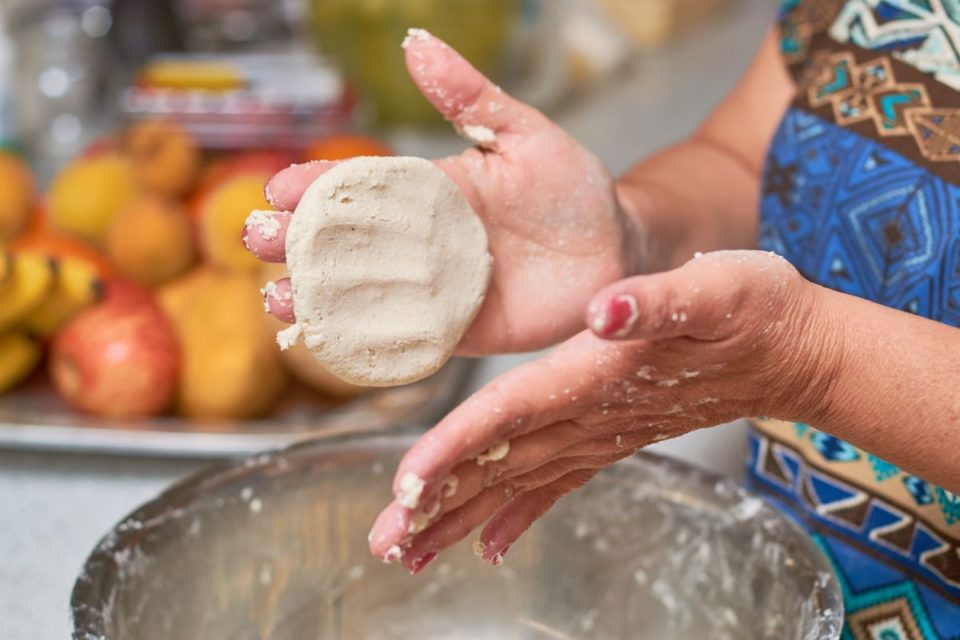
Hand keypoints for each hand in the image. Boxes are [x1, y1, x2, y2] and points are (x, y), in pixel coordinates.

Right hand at [243, 30, 639, 354]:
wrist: (615, 252)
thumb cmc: (572, 188)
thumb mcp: (523, 134)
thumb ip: (471, 97)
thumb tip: (415, 41)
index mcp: (430, 190)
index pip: (361, 186)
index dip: (317, 187)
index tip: (278, 187)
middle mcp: (422, 241)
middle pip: (345, 243)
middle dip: (296, 242)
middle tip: (255, 239)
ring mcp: (434, 289)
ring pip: (360, 294)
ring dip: (314, 297)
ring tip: (274, 298)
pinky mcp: (455, 331)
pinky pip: (402, 338)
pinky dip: (363, 342)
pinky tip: (326, 341)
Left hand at [366, 250, 838, 571]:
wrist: (795, 353)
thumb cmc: (757, 310)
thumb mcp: (716, 287)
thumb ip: (657, 301)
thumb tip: (604, 310)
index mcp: (601, 375)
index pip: (512, 415)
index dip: (458, 447)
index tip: (407, 485)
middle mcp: (594, 415)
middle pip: (502, 463)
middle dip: (440, 503)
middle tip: (384, 543)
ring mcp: (604, 434)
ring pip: (519, 481)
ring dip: (464, 515)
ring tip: (412, 550)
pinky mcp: (614, 436)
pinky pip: (557, 483)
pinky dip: (518, 513)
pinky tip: (490, 542)